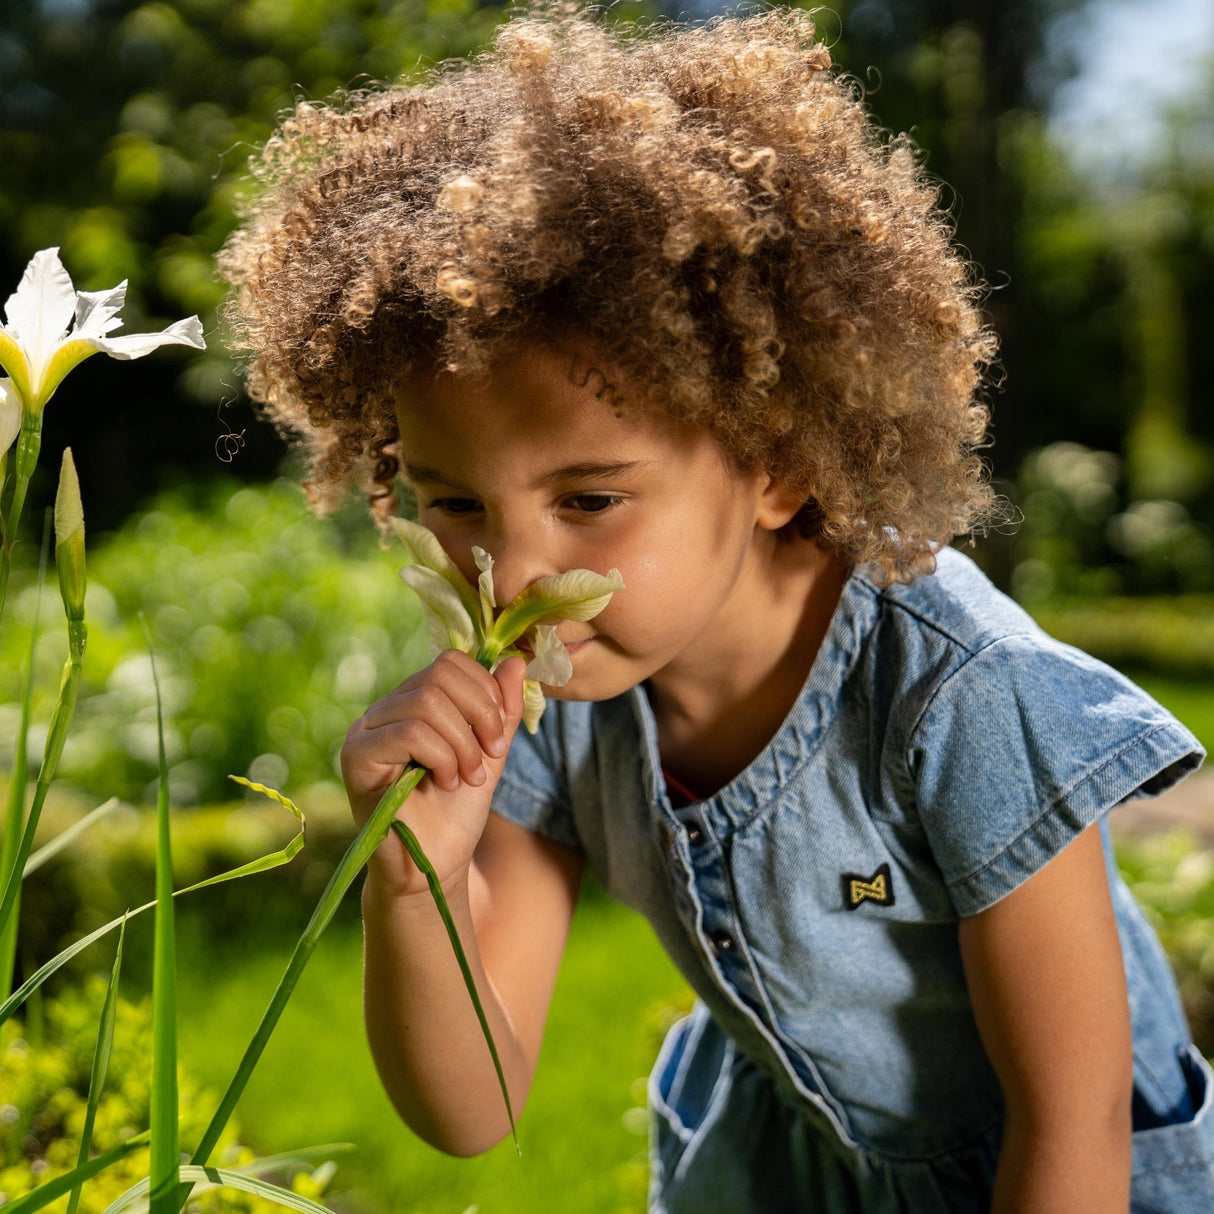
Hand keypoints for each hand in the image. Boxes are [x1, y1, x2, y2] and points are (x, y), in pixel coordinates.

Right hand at [341, 650, 526, 895]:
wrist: (432, 868)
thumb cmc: (456, 814)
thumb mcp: (489, 754)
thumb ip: (502, 711)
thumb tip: (515, 662)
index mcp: (411, 702)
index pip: (450, 662)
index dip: (486, 692)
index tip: (500, 737)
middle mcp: (384, 710)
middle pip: (440, 674)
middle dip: (480, 714)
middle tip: (490, 757)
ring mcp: (365, 731)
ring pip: (427, 702)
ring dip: (462, 744)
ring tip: (466, 778)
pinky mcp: (355, 757)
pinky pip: (408, 732)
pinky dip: (441, 756)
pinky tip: (445, 783)